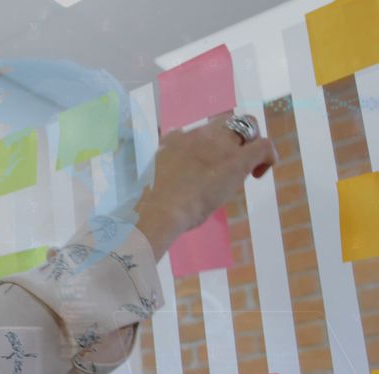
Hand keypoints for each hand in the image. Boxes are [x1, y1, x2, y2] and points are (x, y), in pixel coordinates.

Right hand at [134, 113, 276, 259]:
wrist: (159, 208)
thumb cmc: (150, 203)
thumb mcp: (150, 182)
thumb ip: (158, 176)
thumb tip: (155, 189)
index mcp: (173, 141)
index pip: (193, 132)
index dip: (203, 146)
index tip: (201, 165)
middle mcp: (197, 136)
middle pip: (224, 120)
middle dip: (232, 135)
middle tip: (231, 160)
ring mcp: (219, 145)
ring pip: (248, 124)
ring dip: (251, 141)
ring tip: (248, 166)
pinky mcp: (237, 160)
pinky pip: (264, 145)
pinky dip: (268, 156)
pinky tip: (259, 173)